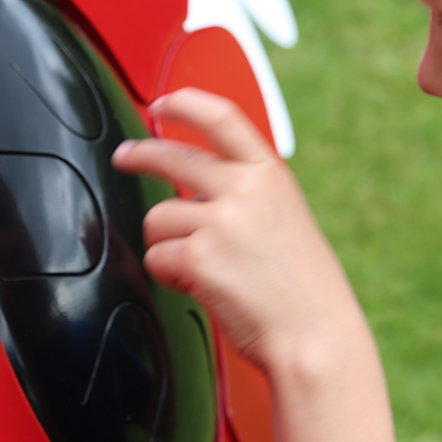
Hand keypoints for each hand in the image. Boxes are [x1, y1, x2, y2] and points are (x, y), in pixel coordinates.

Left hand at [112, 88, 355, 373]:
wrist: (317, 338)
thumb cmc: (303, 290)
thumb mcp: (286, 220)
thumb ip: (247, 196)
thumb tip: (197, 186)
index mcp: (270, 176)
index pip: (221, 117)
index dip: (186, 103)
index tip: (164, 103)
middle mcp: (244, 189)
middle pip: (171, 154)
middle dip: (138, 153)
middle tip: (124, 155)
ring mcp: (219, 221)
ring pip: (157, 218)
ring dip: (167, 244)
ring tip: (202, 269)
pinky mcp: (198, 257)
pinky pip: (157, 258)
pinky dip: (171, 276)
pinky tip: (202, 288)